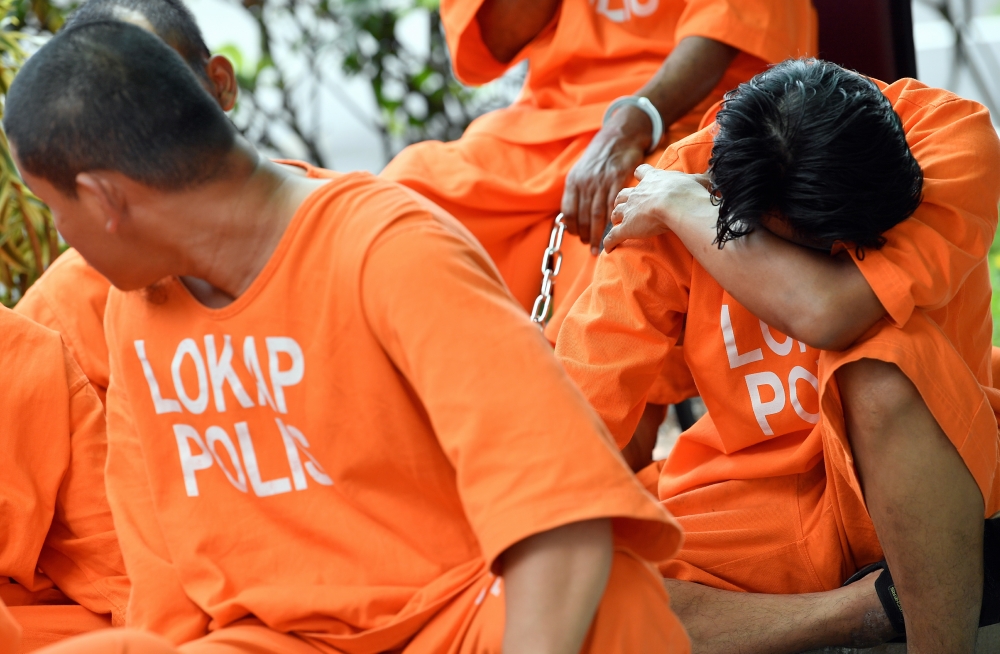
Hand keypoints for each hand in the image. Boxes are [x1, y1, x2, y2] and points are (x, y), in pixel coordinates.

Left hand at [561, 106, 653, 254]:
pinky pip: (612, 205)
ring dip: (597, 234)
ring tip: (599, 246)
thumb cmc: (600, 157)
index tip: (579, 237)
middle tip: (591, 248)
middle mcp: (584, 182)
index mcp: (573, 181)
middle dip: (586, 235)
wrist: (619, 135)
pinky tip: (614, 230)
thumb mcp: (582, 170)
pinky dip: (612, 221)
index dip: (573, 228)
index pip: (568, 212)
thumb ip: (577, 191)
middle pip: (582, 216)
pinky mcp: (617, 179)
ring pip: (597, 214)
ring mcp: (600, 180)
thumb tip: (572, 215)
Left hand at [604, 164, 712, 251]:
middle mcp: (638, 193)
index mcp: (653, 179)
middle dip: (622, 199)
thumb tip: (714, 177)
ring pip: (616, 212)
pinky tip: (608, 248)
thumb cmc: (688, 192)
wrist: (676, 203)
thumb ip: (703, 179)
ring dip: (615, 217)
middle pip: (623, 194)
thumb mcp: (698, 181)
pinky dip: (609, 242)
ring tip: (616, 223)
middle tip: (624, 205)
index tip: (640, 176)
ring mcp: (630, 210)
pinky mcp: (626, 227)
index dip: (641, 175)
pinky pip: (613, 236)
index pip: (642, 171)